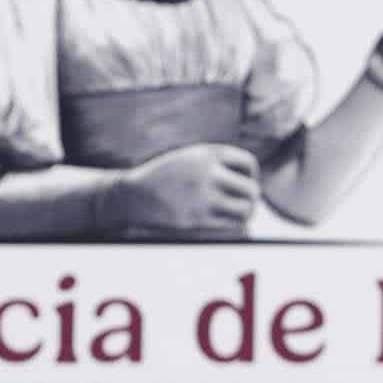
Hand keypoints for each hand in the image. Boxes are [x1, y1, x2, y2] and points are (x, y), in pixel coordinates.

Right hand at [102, 144, 259, 238]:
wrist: (132, 196)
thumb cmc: (162, 179)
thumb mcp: (188, 158)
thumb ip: (216, 163)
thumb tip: (249, 182)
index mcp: (207, 154)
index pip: (248, 164)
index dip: (250, 176)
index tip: (242, 184)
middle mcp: (208, 173)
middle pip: (250, 189)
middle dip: (251, 198)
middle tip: (245, 205)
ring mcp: (203, 196)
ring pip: (245, 209)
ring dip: (245, 214)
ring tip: (239, 217)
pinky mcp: (197, 218)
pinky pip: (231, 226)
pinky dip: (236, 228)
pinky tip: (229, 227)